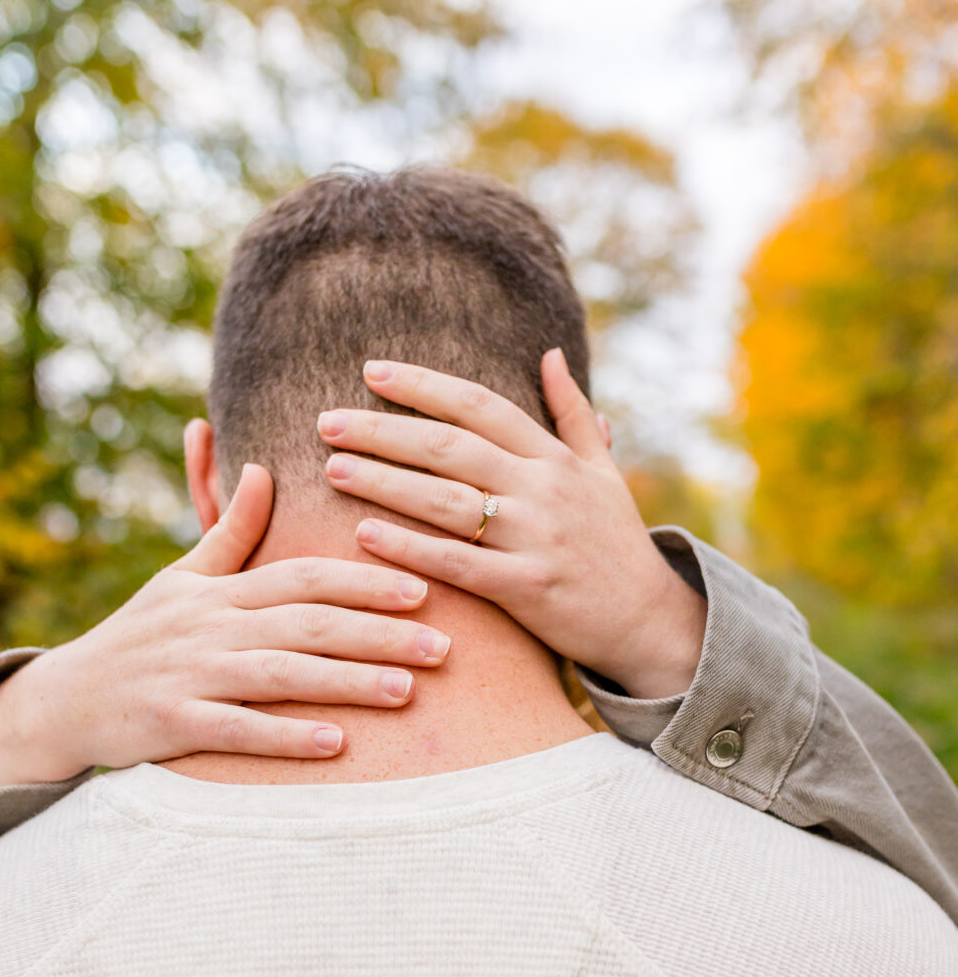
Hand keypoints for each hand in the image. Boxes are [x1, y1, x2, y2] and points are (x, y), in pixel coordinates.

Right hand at [0, 464, 450, 789]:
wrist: (67, 699)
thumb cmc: (140, 637)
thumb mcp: (182, 578)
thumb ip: (230, 530)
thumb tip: (262, 467)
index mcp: (221, 591)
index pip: (303, 576)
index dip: (363, 580)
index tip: (423, 587)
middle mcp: (211, 627)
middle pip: (307, 623)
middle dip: (378, 632)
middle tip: (443, 645)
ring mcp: (192, 674)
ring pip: (282, 674)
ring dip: (347, 682)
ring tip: (407, 690)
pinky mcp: (175, 724)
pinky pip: (238, 729)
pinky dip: (286, 735)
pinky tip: (335, 744)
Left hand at [317, 351, 706, 699]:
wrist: (650, 621)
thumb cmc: (617, 545)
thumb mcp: (604, 472)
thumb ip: (573, 415)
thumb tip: (551, 355)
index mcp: (555, 458)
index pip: (480, 405)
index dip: (424, 385)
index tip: (371, 371)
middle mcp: (544, 489)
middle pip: (450, 447)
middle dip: (383, 430)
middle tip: (326, 421)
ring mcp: (535, 538)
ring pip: (446, 500)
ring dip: (384, 482)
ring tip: (333, 468)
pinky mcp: (526, 588)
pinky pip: (457, 563)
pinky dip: (409, 547)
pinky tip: (364, 535)